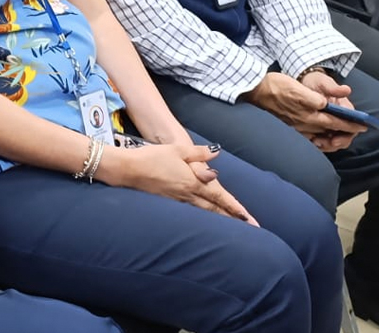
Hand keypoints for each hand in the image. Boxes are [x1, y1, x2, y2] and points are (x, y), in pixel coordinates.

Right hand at [100, 142, 257, 224]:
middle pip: (215, 210)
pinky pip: (192, 212)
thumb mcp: (177, 150)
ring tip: (233, 228)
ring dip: (220, 220)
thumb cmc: (152, 157)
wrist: (129, 170)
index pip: (219, 197)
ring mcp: (178, 201)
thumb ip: (199, 153)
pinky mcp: (169, 203)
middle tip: (249, 229)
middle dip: (233, 219)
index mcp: (193, 182)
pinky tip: (206, 220)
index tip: (249, 218)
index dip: (235, 208)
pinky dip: (204, 218)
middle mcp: (188, 195)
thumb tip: (216, 153)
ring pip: (204, 213)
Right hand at [242, 71, 361, 150]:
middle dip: (345, 132)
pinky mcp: (291, 126)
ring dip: (334, 136)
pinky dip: (320, 137)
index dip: (351, 124)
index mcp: (310, 114)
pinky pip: (310, 136)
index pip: (336, 122)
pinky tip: (321, 135)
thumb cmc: (276, 87)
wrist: (255, 92)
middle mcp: (306, 124)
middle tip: (357, 129)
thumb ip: (316, 98)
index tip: (364, 126)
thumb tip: (329, 104)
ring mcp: (298, 127)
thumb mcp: (298, 88)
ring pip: (322, 135)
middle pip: (331, 131)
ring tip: (343, 133)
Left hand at [298, 70, 360, 152]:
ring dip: (326, 145)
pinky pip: (323, 139)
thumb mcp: (324, 82)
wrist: (306, 82)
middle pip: (344, 137)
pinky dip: (318, 143)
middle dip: (335, 143)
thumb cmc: (317, 82)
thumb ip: (334, 88)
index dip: (347, 135)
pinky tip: (310, 142)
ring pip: (334, 141)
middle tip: (322, 143)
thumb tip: (346, 90)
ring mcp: (332, 124)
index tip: (335, 139)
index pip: (353, 126)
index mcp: (346, 109)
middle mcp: (341, 119)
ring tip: (315, 143)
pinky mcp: (321, 127)